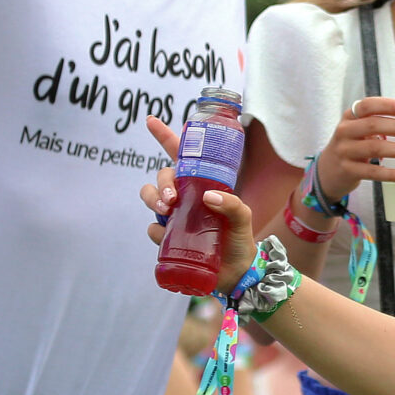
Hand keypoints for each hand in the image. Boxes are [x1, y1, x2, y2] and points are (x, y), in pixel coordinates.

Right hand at [142, 116, 260, 293]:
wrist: (236, 273)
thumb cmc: (240, 240)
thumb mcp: (243, 218)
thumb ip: (232, 205)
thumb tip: (207, 197)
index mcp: (202, 184)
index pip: (181, 156)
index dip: (164, 136)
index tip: (150, 120)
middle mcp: (185, 196)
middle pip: (161, 176)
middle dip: (161, 182)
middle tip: (171, 198)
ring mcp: (174, 216)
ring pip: (150, 197)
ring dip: (153, 199)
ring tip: (167, 211)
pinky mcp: (167, 237)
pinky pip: (153, 229)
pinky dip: (158, 231)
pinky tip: (169, 237)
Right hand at [313, 95, 394, 197]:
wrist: (327, 172)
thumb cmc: (353, 147)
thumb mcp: (359, 131)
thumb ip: (379, 124)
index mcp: (350, 117)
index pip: (367, 106)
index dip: (387, 105)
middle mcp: (344, 131)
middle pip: (373, 125)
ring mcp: (344, 151)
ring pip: (375, 148)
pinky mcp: (348, 171)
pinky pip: (374, 172)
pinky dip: (393, 174)